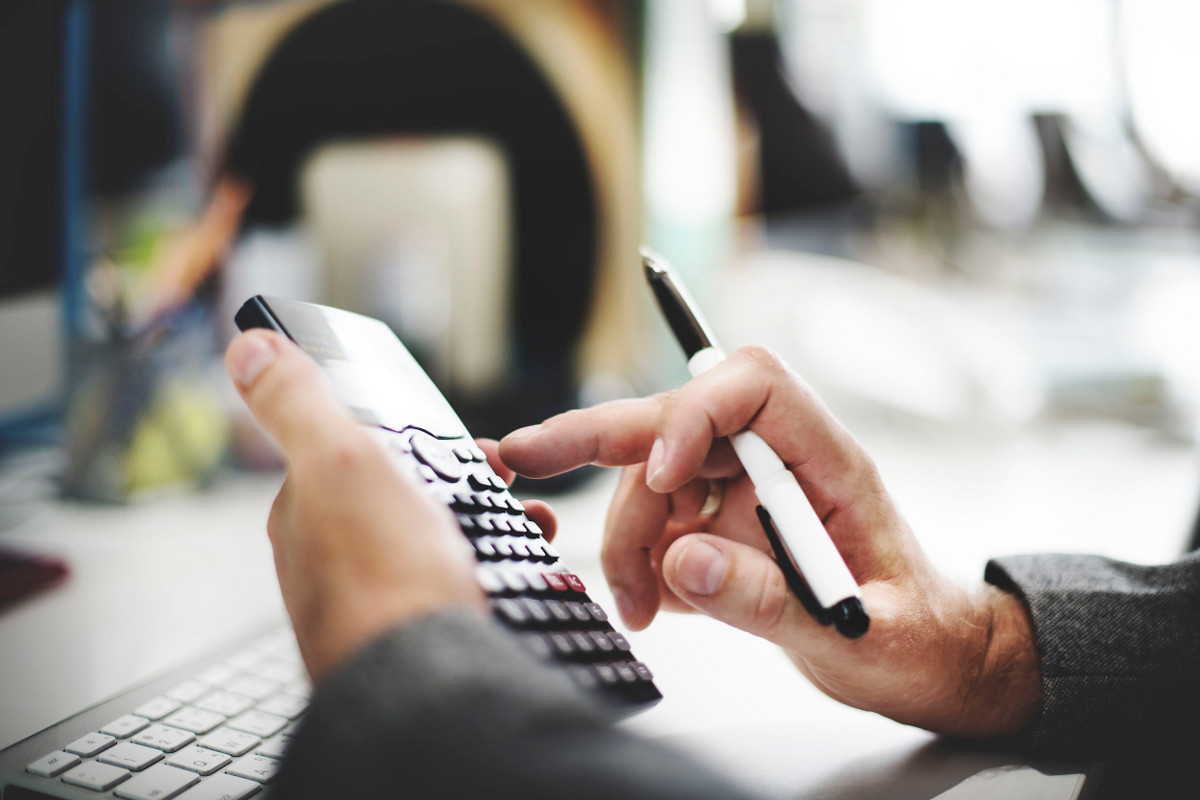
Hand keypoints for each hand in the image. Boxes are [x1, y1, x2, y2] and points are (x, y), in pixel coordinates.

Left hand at [225, 330, 556, 680]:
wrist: (423, 682)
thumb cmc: (382, 575)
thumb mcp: (337, 459)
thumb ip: (294, 401)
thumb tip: (246, 345)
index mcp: (306, 512)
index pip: (356, 450)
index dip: (416, 437)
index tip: (467, 439)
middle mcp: (330, 558)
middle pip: (401, 496)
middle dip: (459, 479)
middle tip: (504, 477)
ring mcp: (372, 598)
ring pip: (433, 540)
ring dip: (485, 522)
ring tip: (527, 521)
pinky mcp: (412, 632)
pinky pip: (454, 584)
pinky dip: (489, 567)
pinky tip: (511, 572)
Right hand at [500, 345, 1039, 738]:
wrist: (923, 661)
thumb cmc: (915, 638)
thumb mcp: (858, 635)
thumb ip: (772, 600)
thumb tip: (684, 562)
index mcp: (826, 460)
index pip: (753, 386)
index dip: (693, 413)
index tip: (659, 477)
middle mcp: (778, 462)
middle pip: (679, 421)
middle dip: (601, 436)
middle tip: (526, 455)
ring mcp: (746, 492)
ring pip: (654, 481)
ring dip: (626, 539)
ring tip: (634, 608)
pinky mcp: (724, 527)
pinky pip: (660, 524)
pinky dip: (639, 561)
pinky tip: (655, 604)